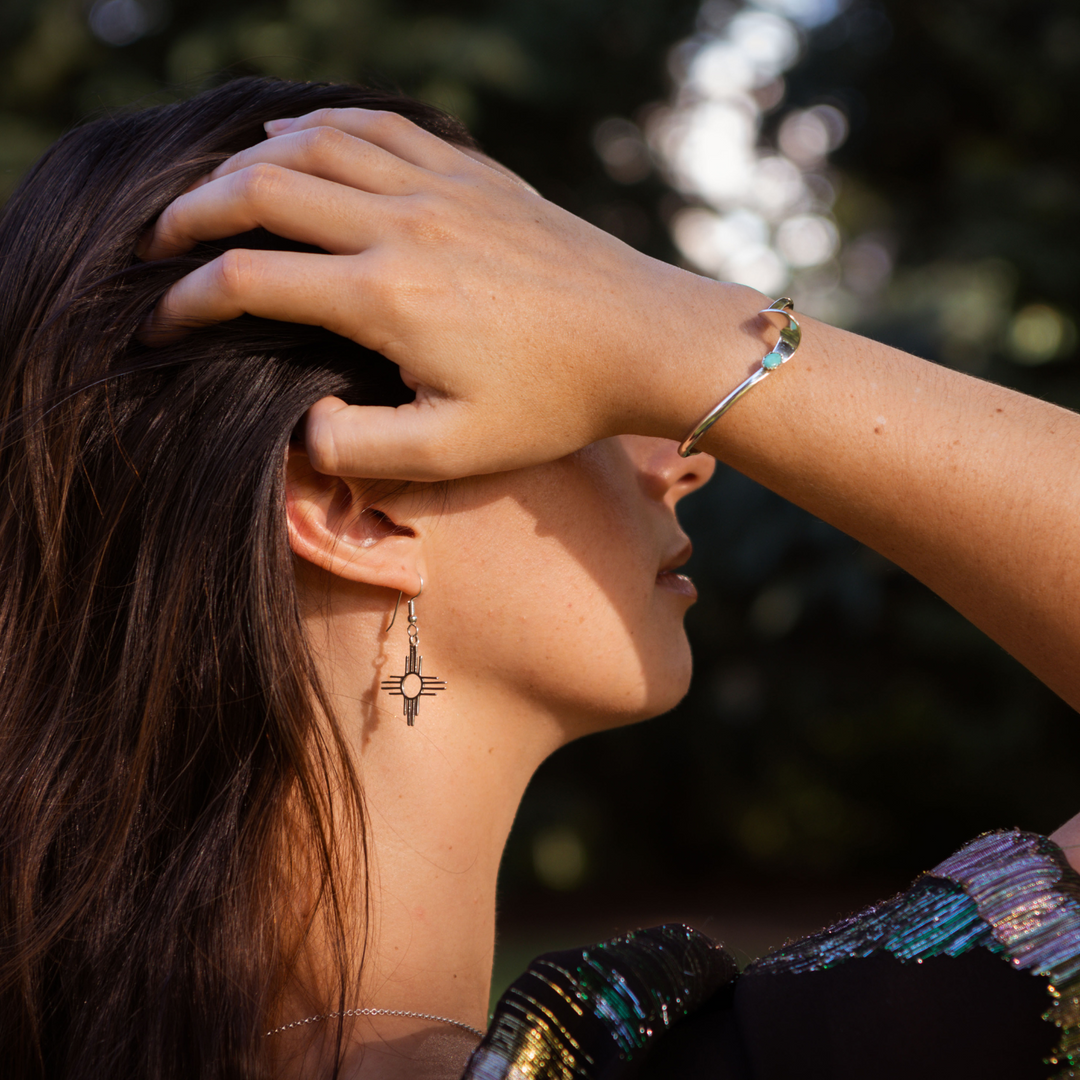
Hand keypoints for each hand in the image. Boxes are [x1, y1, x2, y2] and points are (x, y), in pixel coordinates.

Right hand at [140, 108, 728, 478]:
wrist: (642, 338)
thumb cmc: (554, 402)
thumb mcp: (453, 452)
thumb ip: (359, 449)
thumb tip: (298, 425)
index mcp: (385, 297)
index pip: (249, 280)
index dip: (188, 300)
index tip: (163, 323)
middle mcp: (400, 225)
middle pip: (260, 190)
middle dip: (191, 215)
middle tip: (161, 243)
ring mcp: (438, 187)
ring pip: (312, 144)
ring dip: (247, 163)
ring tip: (215, 192)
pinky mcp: (473, 172)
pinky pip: (378, 124)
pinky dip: (321, 127)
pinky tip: (301, 141)